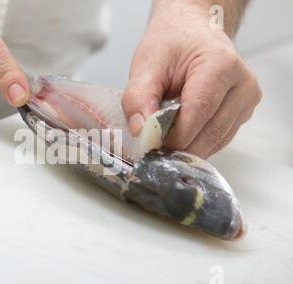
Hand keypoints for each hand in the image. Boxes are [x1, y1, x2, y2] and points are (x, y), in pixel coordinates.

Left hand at [122, 0, 261, 157]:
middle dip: (179, 147)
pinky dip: (197, 143)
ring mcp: (246, 100)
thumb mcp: (146, 64)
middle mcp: (242, 84)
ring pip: (216, 140)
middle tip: (153, 150)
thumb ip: (138, 98)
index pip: (199, 111)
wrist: (192, 32)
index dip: (174, 135)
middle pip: (211, 131)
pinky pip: (219, 139)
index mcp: (221, 64)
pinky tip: (180, 136)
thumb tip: (141, 131)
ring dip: (188, 148)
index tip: (151, 145)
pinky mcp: (242, 113)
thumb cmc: (172, 44)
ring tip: (164, 141)